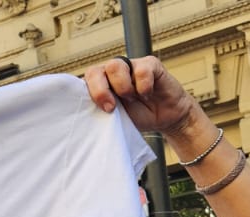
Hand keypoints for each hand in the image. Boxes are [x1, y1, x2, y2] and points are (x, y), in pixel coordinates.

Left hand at [82, 55, 204, 140]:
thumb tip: (84, 116)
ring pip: (115, 66)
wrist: (166, 119)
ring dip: (122, 87)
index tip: (96, 109)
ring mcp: (130, 66)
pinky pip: (141, 70)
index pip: (83, 81)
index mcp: (100, 85)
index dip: (86, 93)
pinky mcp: (150, 64)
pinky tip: (148, 95)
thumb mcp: (115, 119)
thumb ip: (101, 112)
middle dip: (99, 91)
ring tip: (132, 99)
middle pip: (94, 71)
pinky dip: (144, 86)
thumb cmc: (139, 117)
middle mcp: (112, 73)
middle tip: (111, 108)